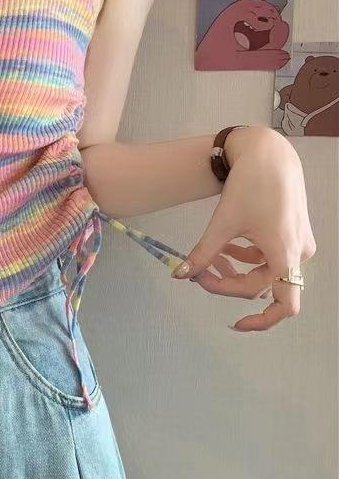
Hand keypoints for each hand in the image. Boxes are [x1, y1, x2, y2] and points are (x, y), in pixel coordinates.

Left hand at [171, 126, 316, 331]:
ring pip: (263, 273)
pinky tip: (225, 246)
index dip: (261, 321)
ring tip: (210, 256)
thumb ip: (203, 253)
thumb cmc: (250, 186)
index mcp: (285, 254)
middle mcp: (298, 254)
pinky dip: (245, 257)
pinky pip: (268, 258)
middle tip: (199, 273)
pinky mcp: (292, 234)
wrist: (269, 154)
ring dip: (236, 270)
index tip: (234, 324)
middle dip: (228, 283)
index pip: (284, 306)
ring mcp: (298, 244)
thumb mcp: (223, 223)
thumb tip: (180, 275)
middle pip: (262, 287)